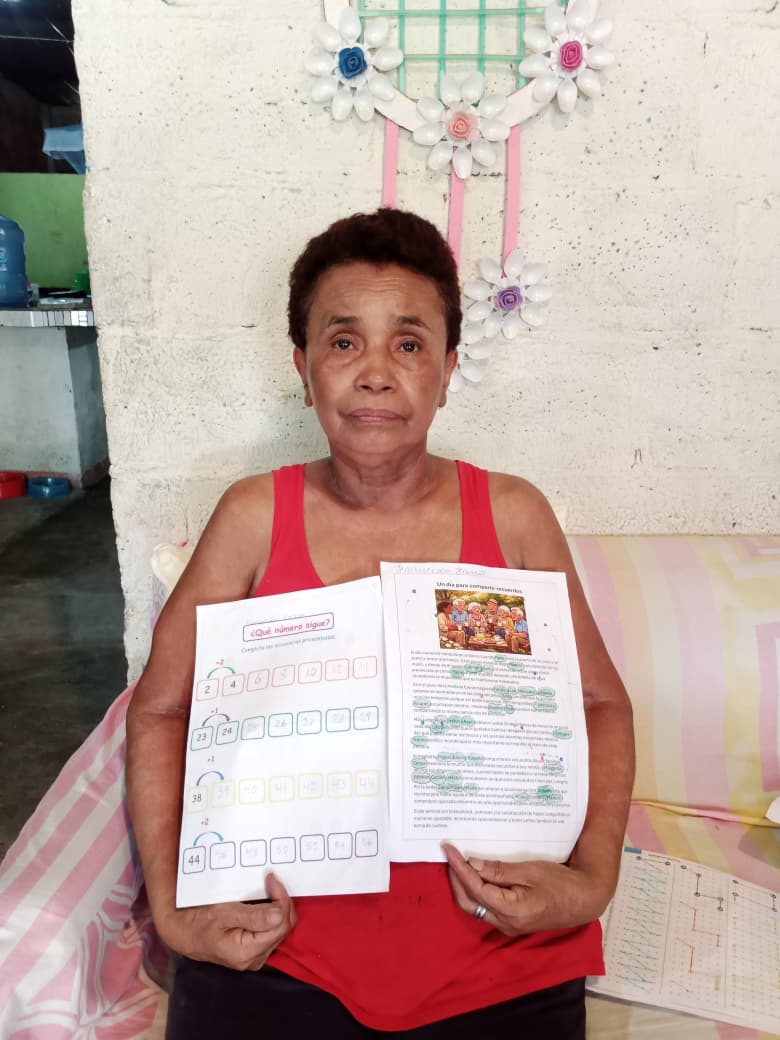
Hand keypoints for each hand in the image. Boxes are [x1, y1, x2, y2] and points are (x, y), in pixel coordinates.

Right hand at [156, 872, 295, 970]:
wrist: (184, 932)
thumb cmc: (199, 922)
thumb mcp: (223, 914)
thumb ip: (252, 916)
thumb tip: (279, 915)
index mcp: (247, 952)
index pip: (280, 925)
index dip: (281, 899)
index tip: (271, 879)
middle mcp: (254, 959)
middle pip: (283, 928)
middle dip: (282, 901)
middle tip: (271, 880)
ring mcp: (255, 956)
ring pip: (279, 929)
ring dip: (278, 906)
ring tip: (270, 888)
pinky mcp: (254, 950)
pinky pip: (271, 931)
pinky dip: (272, 914)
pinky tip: (267, 901)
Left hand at [443, 843, 609, 936]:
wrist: (583, 900)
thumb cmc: (560, 883)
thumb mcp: (530, 871)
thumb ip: (499, 870)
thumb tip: (472, 864)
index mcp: (511, 911)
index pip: (475, 887)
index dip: (459, 867)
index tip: (448, 849)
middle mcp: (505, 923)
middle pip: (468, 902)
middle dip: (456, 878)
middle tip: (450, 855)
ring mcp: (508, 926)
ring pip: (475, 907)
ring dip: (464, 885)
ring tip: (458, 862)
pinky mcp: (511, 922)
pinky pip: (486, 908)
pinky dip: (476, 891)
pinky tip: (476, 875)